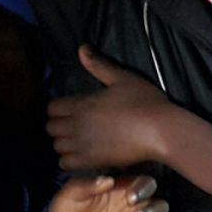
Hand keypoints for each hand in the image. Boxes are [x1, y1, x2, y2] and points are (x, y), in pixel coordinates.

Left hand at [47, 46, 182, 170]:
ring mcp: (82, 145)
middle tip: (75, 122)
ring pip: (56, 146)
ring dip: (64, 142)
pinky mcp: (90, 162)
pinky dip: (70, 159)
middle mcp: (76, 125)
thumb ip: (99, 65)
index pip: (52, 107)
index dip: (60, 106)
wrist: (160, 131)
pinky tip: (83, 152)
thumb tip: (81, 48)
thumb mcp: (123, 78)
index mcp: (82, 104)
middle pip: (50, 127)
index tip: (72, 107)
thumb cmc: (144, 101)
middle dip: (59, 124)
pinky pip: (65, 164)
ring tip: (79, 138)